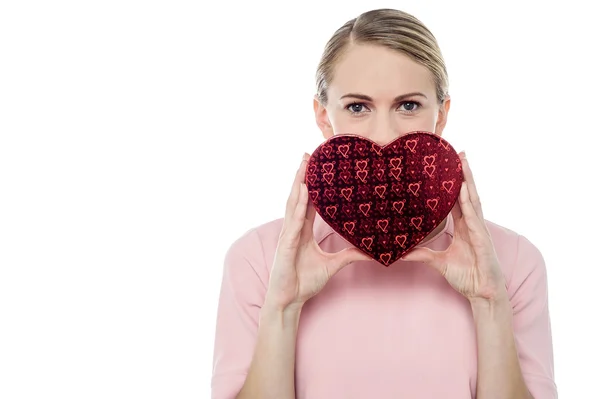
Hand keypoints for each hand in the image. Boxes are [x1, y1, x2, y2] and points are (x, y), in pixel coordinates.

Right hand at [265, 153, 370, 311]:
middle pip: (299, 197)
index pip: (308, 202)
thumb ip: (349, 254)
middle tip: (308, 153)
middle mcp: (294, 229)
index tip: (317, 165)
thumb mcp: (332, 265)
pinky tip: (303, 191)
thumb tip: (371, 250)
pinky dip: (298, 206)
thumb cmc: (304, 281)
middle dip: (302, 175)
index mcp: (303, 231)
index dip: (311, 183)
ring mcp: (288, 235)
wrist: (290, 300)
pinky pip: (293, 222)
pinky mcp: (286, 245)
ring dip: (298, 183)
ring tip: (304, 164)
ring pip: (294, 204)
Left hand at [401, 152, 505, 300]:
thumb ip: (422, 254)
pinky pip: (474, 217)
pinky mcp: (482, 239)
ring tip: (463, 161)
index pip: (456, 200)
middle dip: (463, 173)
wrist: (482, 292)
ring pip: (473, 200)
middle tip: (457, 152)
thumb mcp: (438, 262)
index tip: (445, 166)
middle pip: (466, 193)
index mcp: (462, 227)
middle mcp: (471, 224)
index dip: (452, 183)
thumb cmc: (466, 276)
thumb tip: (402, 252)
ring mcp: (479, 229)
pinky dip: (469, 203)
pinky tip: (465, 190)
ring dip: (469, 180)